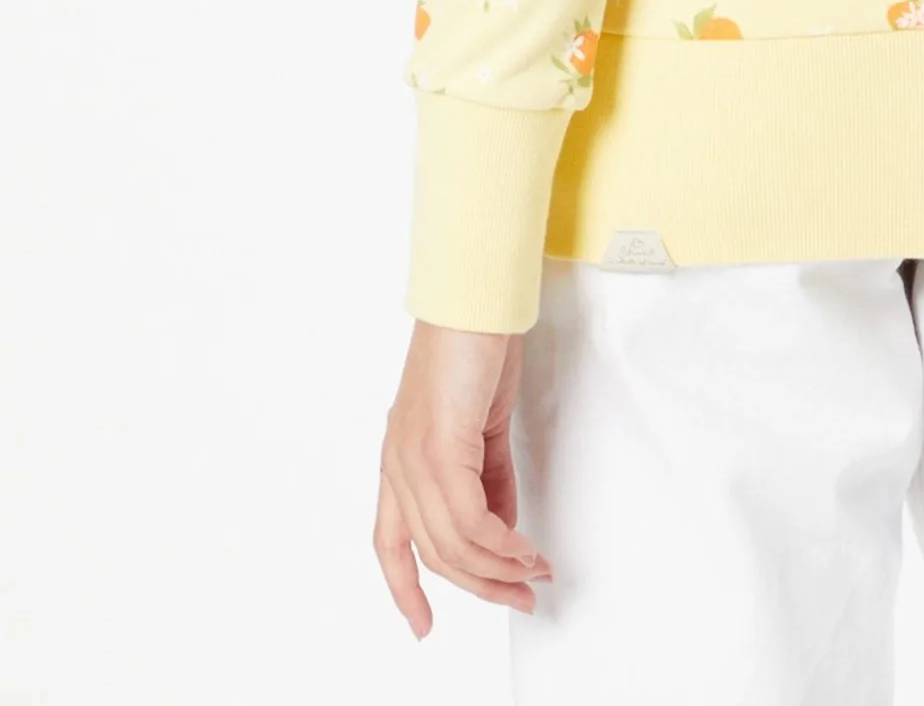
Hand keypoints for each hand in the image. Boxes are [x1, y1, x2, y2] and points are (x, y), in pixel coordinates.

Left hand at [374, 319, 554, 637]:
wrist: (475, 298)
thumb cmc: (476, 344)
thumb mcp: (480, 424)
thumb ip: (487, 478)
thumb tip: (502, 525)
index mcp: (400, 457)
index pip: (389, 540)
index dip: (403, 588)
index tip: (421, 626)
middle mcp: (398, 463)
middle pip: (434, 552)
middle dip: (481, 585)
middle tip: (520, 596)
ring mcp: (414, 457)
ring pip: (453, 544)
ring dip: (500, 568)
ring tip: (534, 572)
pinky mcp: (439, 448)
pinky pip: (470, 519)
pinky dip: (501, 542)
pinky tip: (524, 546)